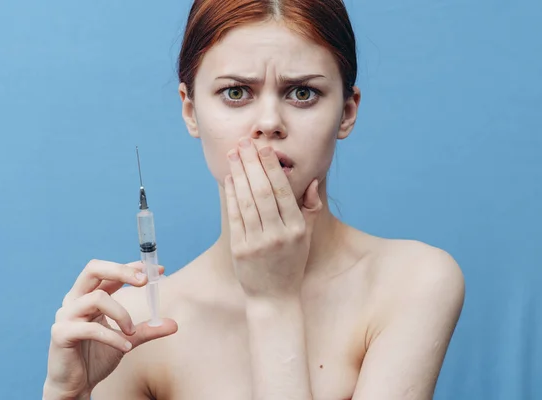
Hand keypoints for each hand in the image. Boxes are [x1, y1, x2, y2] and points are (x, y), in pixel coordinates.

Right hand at [44, 260, 177, 398]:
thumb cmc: (96, 358)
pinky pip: (91, 328)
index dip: (132, 267)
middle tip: (144, 281)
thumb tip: (174, 324)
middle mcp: (74, 300)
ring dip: (121, 313)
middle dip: (122, 271)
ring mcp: (66, 315)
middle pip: (94, 269)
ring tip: (132, 332)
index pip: (109, 272)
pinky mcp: (61, 333)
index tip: (158, 269)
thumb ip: (146, 329)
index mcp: (88, 296)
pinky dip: (113, 337)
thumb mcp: (127, 339)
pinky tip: (125, 347)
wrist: (74, 385)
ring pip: (97, 298)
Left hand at [224, 137, 322, 299]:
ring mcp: (258, 243)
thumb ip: (310, 209)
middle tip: (244, 143)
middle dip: (252, 164)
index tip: (264, 148)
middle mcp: (278, 235)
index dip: (272, 167)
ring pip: (247, 201)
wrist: (274, 297)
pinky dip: (231, 196)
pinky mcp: (240, 250)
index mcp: (297, 229)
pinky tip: (229, 179)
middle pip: (262, 192)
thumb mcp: (307, 237)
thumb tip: (312, 181)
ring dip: (239, 174)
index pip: (282, 191)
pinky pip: (234, 217)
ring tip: (233, 155)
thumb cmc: (291, 263)